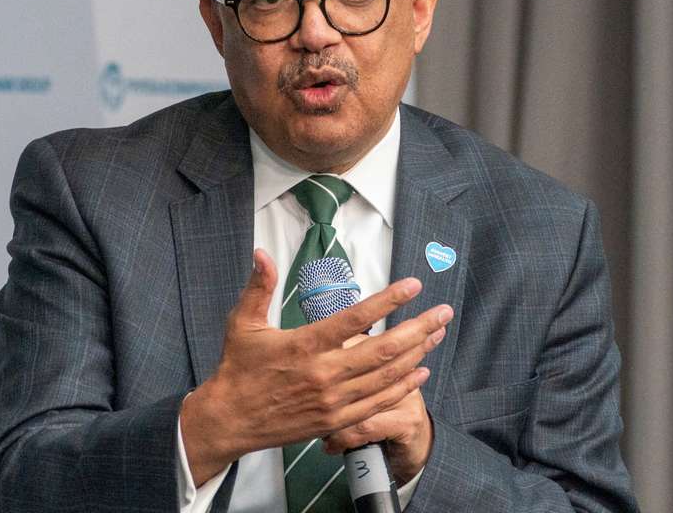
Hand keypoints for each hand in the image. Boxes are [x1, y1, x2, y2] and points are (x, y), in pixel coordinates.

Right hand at [180, 249, 452, 484]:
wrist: (229, 420)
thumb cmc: (238, 368)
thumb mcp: (243, 323)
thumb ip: (258, 286)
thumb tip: (261, 253)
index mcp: (304, 345)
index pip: (355, 319)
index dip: (388, 301)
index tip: (412, 286)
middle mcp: (324, 374)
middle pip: (384, 349)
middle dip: (419, 328)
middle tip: (442, 312)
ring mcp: (333, 400)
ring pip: (387, 376)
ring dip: (417, 354)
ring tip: (437, 334)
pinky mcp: (336, 420)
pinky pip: (378, 403)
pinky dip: (403, 387)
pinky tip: (420, 372)